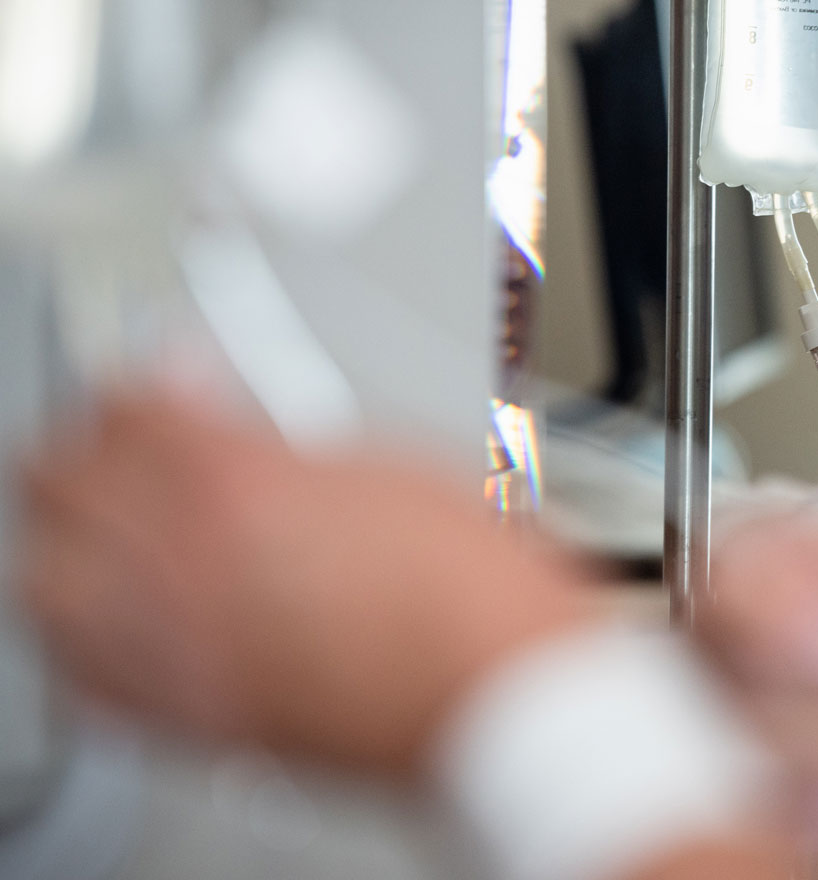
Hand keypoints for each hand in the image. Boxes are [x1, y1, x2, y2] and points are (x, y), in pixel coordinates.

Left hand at [15, 388, 594, 776]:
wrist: (495, 691)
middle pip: (56, 481)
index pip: (127, 403)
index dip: (146, 379)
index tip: (168, 381)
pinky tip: (112, 617)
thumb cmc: (470, 590)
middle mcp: (180, 563)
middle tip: (129, 440)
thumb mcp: (391, 462)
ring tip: (109, 526)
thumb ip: (292, 440)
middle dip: (91, 446)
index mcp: (234, 483)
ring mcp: (172, 646)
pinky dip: (82, 635)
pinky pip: (82, 671)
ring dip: (70, 540)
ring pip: (45, 580)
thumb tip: (248, 429)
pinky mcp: (187, 716)